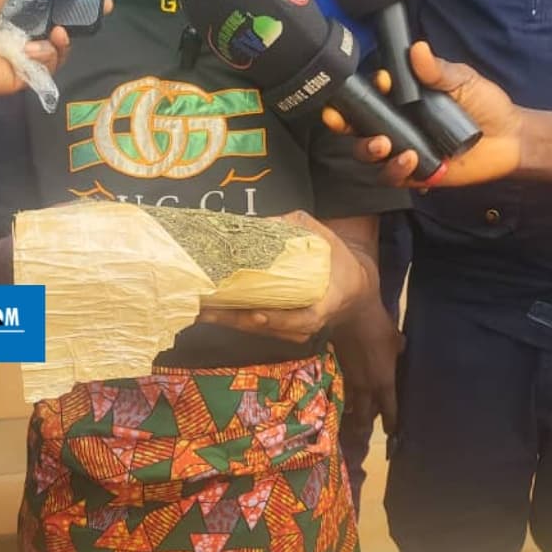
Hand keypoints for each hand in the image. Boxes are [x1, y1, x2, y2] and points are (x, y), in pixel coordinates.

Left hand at [0, 0, 112, 96]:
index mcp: (12, 1)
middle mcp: (19, 28)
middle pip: (59, 25)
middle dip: (81, 19)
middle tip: (100, 11)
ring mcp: (21, 54)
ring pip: (58, 49)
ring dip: (63, 39)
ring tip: (58, 32)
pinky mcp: (21, 77)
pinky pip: (47, 67)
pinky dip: (47, 56)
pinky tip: (35, 47)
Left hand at [197, 211, 373, 342]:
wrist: (353, 289)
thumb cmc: (339, 263)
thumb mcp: (326, 238)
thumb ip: (299, 227)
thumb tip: (265, 221)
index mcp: (326, 304)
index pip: (304, 320)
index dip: (279, 320)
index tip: (257, 314)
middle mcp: (307, 324)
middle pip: (268, 328)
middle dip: (235, 320)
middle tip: (206, 307)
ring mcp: (292, 330)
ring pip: (255, 329)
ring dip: (226, 320)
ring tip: (198, 309)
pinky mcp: (278, 329)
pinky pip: (253, 325)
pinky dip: (231, 318)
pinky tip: (207, 310)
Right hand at [323, 42, 523, 187]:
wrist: (510, 138)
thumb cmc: (486, 105)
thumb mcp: (463, 80)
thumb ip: (438, 70)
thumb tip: (417, 49)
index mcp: (402, 100)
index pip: (370, 95)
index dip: (359, 92)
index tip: (373, 84)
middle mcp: (397, 124)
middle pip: (357, 127)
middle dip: (344, 125)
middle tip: (341, 120)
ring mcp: (403, 149)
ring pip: (368, 154)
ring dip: (368, 149)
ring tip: (383, 144)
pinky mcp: (414, 174)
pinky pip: (393, 176)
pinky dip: (395, 169)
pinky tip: (410, 159)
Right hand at [333, 300, 402, 436]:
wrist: (350, 313)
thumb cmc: (378, 327)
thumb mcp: (395, 340)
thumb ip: (398, 350)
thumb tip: (399, 350)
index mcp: (383, 382)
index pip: (389, 409)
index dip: (390, 422)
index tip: (392, 432)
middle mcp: (365, 386)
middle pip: (365, 414)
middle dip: (366, 426)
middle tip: (365, 435)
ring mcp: (349, 378)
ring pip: (351, 402)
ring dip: (353, 411)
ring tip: (353, 416)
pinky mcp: (338, 368)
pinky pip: (344, 388)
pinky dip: (345, 394)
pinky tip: (344, 396)